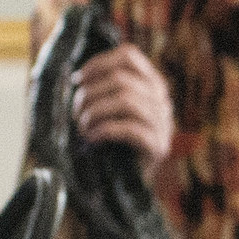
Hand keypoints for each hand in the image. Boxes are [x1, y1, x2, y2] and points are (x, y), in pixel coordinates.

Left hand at [72, 42, 173, 165]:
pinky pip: (129, 128)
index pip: (129, 56)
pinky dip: (104, 130)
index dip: (99, 63)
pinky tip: (91, 138)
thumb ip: (104, 89)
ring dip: (95, 111)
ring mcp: (163, 123)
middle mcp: (161, 100)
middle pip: (122, 79)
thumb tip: (77, 78)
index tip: (78, 80)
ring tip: (83, 125)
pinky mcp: (158, 146)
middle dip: (91, 93)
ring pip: (126, 100)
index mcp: (151, 84)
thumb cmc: (114, 142)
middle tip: (76, 112)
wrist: (129, 182)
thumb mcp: (112, 109)